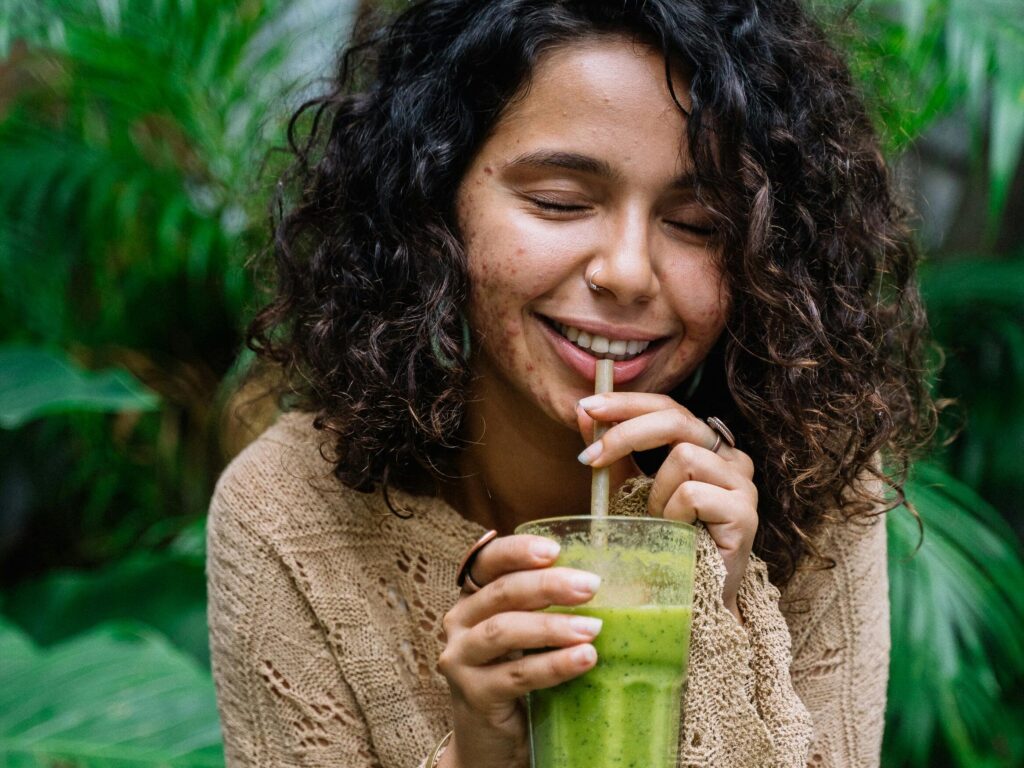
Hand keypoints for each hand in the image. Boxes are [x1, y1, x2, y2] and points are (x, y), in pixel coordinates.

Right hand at [437, 535, 602, 767]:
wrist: (493, 744)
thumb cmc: (519, 679)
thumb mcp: (530, 638)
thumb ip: (551, 609)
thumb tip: (618, 586)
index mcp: (474, 599)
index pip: (488, 561)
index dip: (518, 550)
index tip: (555, 549)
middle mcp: (459, 623)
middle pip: (501, 592)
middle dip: (548, 585)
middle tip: (590, 586)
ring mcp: (461, 659)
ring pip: (504, 631)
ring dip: (552, 627)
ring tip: (593, 629)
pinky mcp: (473, 695)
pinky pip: (516, 675)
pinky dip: (552, 665)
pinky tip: (583, 659)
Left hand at [577, 393, 757, 620]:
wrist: (690, 598)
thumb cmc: (662, 541)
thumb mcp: (628, 488)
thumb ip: (612, 451)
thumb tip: (582, 411)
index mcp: (706, 446)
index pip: (668, 407)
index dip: (628, 403)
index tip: (587, 407)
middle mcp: (731, 458)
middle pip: (677, 419)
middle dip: (626, 433)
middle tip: (590, 459)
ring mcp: (743, 484)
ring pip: (684, 456)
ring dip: (656, 492)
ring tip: (659, 522)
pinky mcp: (745, 513)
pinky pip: (692, 494)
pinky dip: (672, 514)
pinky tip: (676, 534)